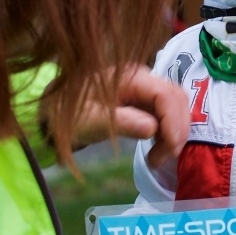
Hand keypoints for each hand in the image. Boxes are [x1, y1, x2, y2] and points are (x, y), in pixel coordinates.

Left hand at [72, 66, 188, 166]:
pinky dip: (169, 131)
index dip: (173, 122)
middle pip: (176, 98)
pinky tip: (157, 148)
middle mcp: (143, 77)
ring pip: (176, 106)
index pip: (165, 94)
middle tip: (163, 158)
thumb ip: (122, 122)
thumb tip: (153, 128)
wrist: (57, 110)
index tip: (169, 149)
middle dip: (177, 129)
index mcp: (131, 76)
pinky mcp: (146, 101)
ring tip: (159, 156)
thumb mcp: (92, 121)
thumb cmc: (71, 113)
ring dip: (175, 132)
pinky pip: (167, 113)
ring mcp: (146, 88)